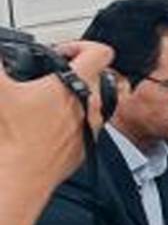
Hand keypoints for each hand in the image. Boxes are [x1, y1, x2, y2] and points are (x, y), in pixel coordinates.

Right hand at [0, 40, 113, 224]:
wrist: (18, 180)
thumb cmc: (12, 139)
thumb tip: (1, 55)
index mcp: (76, 86)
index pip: (101, 52)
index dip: (81, 45)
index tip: (61, 52)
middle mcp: (90, 107)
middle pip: (97, 76)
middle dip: (74, 71)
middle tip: (50, 75)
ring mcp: (90, 129)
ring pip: (94, 103)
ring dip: (75, 96)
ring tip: (49, 99)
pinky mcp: (83, 149)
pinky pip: (86, 127)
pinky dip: (72, 121)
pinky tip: (48, 125)